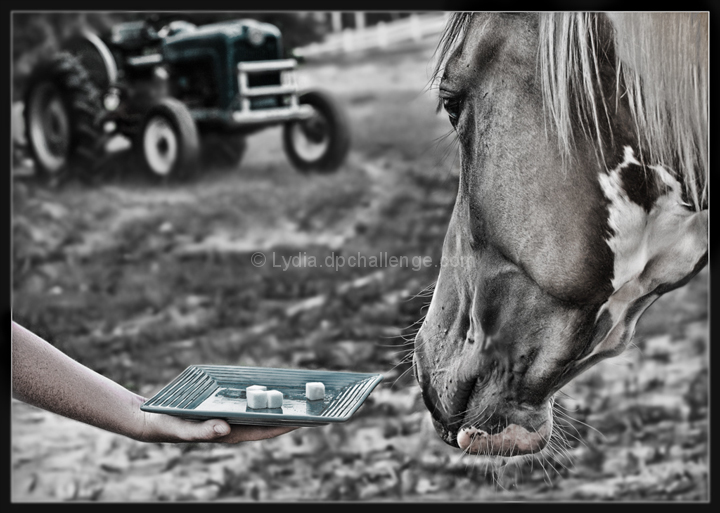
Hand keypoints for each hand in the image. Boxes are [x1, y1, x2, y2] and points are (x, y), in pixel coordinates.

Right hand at [137, 408, 299, 442]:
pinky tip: (272, 385)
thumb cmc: (171, 426)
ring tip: (300, 393)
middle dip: (289, 413)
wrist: (155, 420)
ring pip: (260, 409)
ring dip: (278, 403)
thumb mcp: (185, 429)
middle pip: (268, 419)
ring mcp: (231, 416)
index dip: (287, 425)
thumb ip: (203, 431)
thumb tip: (225, 428)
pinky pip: (248, 400)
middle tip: (314, 403)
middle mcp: (235, 426)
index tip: (308, 419)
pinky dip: (261, 394)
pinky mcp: (224, 407)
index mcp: (231, 434)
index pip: (266, 430)